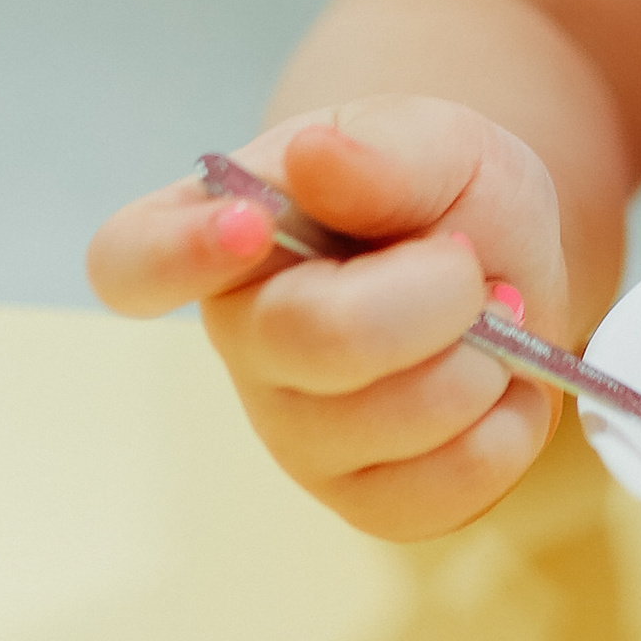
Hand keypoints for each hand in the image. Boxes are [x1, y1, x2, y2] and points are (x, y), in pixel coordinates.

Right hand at [87, 102, 565, 538]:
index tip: (250, 224)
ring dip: (483, 361)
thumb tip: (317, 156)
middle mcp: (245, 343)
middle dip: (436, 294)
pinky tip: (503, 382)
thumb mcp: (433, 140)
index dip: (177, 255)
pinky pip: (444, 491)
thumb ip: (384, 151)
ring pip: (395, 423)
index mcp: (225, 231)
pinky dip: (507, 430)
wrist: (506, 266)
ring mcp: (298, 435)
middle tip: (472, 259)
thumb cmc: (440, 194)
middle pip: (315, 341)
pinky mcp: (365, 500)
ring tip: (496, 316)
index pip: (134, 261)